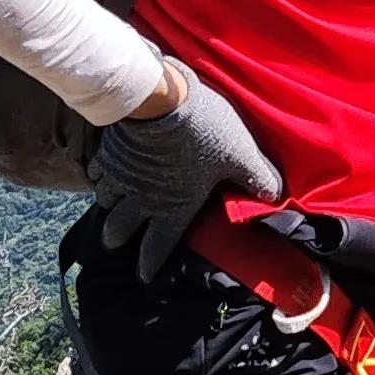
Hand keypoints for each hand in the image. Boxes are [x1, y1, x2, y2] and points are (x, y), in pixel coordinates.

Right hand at [87, 62, 283, 278]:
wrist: (160, 98)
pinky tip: (100, 174)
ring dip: (108, 209)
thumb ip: (257, 178)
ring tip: (109, 210)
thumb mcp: (240, 155)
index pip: (159, 245)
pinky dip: (98, 177)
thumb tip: (276, 197)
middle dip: (118, 239)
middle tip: (116, 243)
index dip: (151, 263)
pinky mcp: (110, 151)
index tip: (145, 277)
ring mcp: (122, 176)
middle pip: (122, 228)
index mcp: (174, 206)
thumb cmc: (204, 131)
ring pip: (106, 201)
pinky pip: (97, 171)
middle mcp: (142, 199)